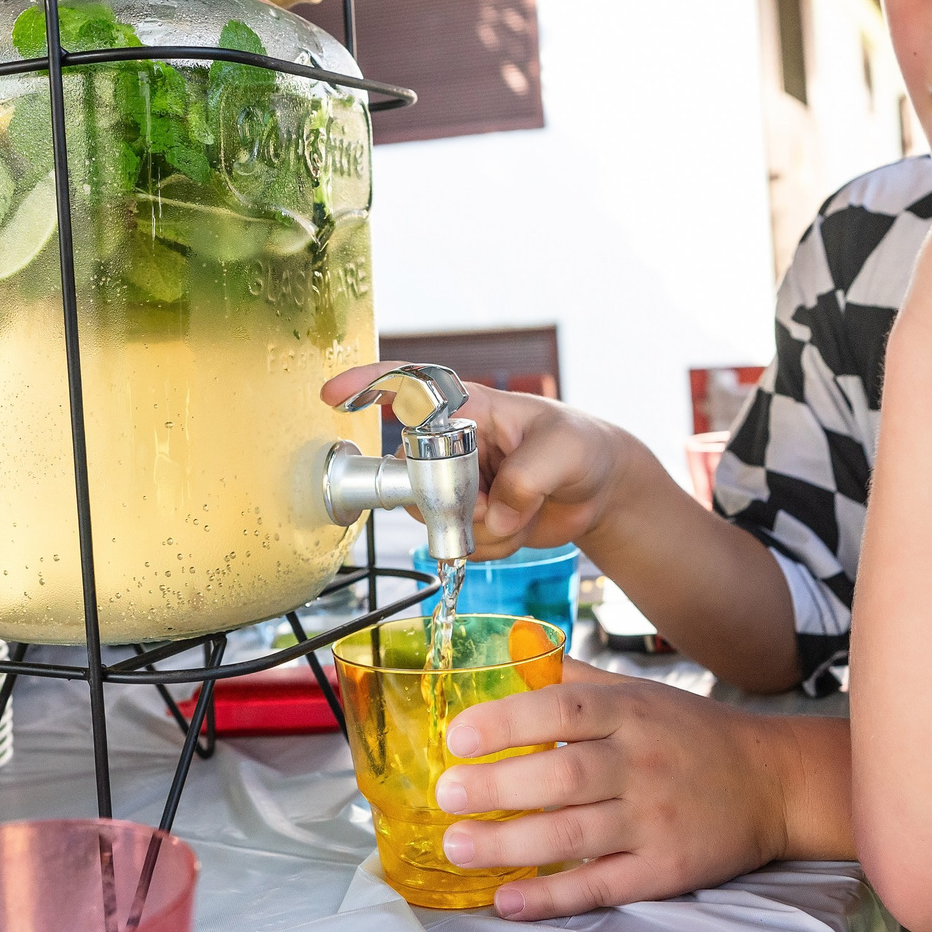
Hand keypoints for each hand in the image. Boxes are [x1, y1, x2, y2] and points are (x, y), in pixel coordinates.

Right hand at [320, 368, 640, 558]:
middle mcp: (453, 442)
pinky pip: (456, 542)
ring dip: (479, 528)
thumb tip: (494, 515)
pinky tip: (517, 525)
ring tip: (519, 510)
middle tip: (498, 501)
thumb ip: (526, 479)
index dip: (365, 385)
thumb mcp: (564, 453)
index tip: (331, 395)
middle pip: (413, 476)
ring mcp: (457, 481)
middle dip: (453, 503)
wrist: (601, 489)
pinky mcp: (466, 514)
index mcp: (470, 408)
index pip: (409, 388)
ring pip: (433, 518)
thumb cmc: (583, 448)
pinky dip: (491, 546)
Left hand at [430, 660, 847, 919]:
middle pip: (561, 776)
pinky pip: (601, 885)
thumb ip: (577, 679)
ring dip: (508, 844)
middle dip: (496, 788)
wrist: (773, 782)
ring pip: (572, 835)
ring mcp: (654, 820)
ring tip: (458, 845)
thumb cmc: (693, 736)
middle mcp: (641, 763)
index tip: (458, 738)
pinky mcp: (666, 869)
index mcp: (630, 712)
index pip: (563, 708)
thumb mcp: (642, 693)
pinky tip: (508, 900)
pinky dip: (552, 897)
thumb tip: (514, 652)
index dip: (507, 722)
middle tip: (446, 795)